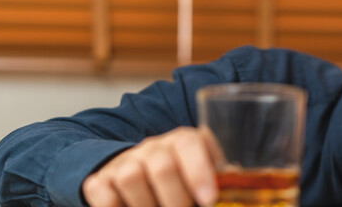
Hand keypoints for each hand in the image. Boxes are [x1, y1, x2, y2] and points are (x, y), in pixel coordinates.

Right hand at [82, 126, 222, 206]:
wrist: (137, 173)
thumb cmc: (184, 181)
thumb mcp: (205, 177)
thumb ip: (223, 183)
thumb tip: (241, 189)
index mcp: (183, 142)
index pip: (189, 143)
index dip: (199, 171)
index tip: (209, 199)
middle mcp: (153, 147)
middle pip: (162, 167)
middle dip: (176, 201)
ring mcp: (125, 161)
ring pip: (131, 177)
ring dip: (146, 206)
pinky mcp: (100, 179)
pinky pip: (104, 192)